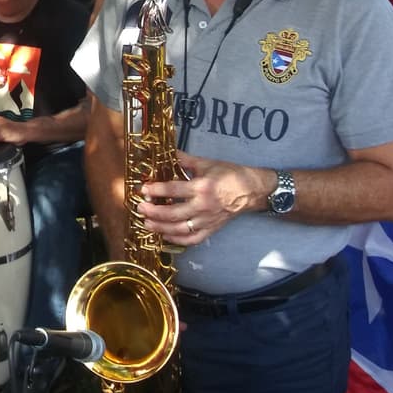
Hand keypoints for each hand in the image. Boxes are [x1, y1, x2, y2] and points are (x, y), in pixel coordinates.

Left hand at [138, 151, 264, 244]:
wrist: (252, 190)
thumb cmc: (230, 175)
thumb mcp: (206, 163)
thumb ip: (185, 160)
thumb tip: (167, 152)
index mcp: (202, 187)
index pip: (173, 190)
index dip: (156, 190)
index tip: (144, 189)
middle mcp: (203, 206)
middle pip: (173, 213)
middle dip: (154, 211)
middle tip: (141, 208)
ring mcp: (207, 220)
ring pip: (180, 229)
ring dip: (161, 228)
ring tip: (147, 223)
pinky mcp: (212, 229)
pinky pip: (193, 239)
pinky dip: (178, 240)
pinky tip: (165, 236)